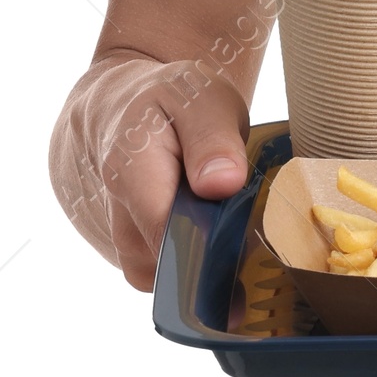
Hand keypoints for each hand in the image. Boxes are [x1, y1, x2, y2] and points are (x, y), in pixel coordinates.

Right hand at [51, 53, 252, 290]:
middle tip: (256, 243)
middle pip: (166, 265)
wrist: (133, 108)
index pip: (165, 231)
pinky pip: (169, 274)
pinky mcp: (138, 250)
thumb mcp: (202, 99)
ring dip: (208, 267)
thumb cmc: (174, 100)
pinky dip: (198, 267)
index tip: (247, 248)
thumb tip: (223, 184)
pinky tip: (226, 243)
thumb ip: (212, 139)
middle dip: (213, 263)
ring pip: (168, 277)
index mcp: (131, 170)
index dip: (209, 247)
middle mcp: (120, 214)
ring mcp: (125, 237)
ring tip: (243, 237)